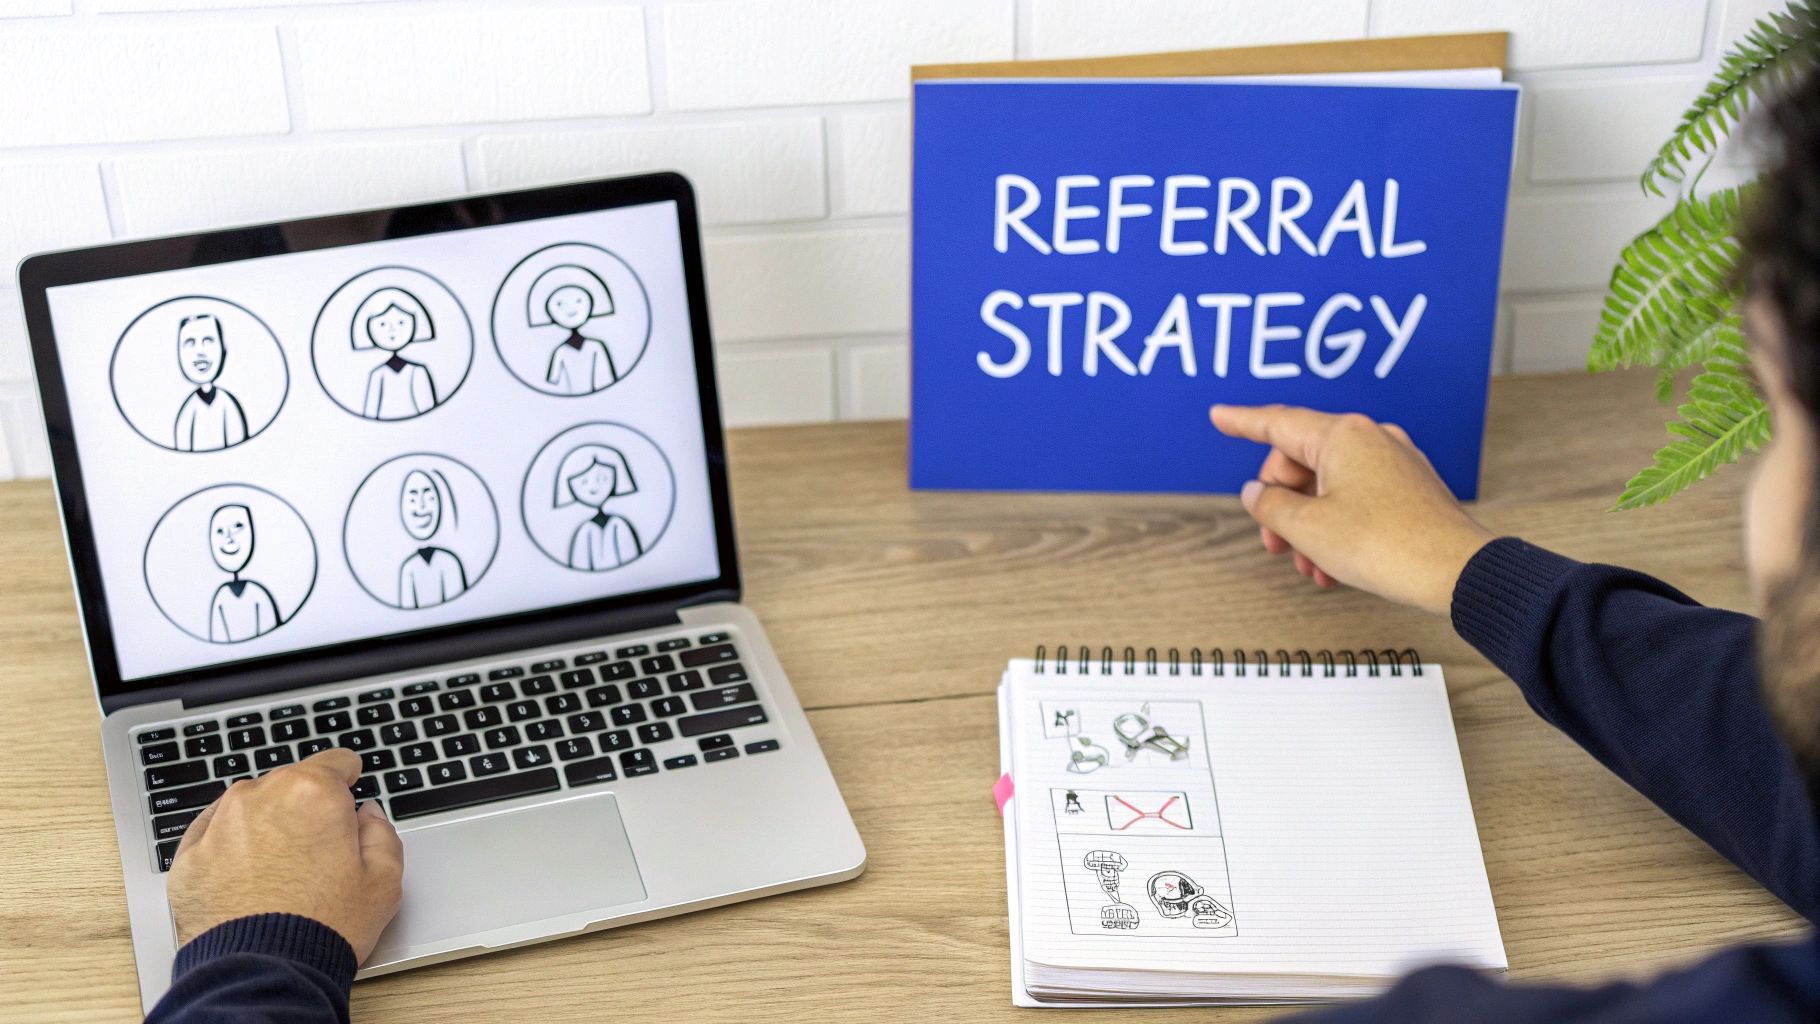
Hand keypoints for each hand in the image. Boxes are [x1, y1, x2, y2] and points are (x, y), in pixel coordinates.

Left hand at [168, 748, 404, 961]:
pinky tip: (249, 878)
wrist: (261, 972)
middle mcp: (260, 796)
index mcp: (313, 792)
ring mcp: (218, 824)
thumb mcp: (384, 881)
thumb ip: (382, 833)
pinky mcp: (188, 856)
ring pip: (250, 807)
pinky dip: (231, 848)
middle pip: (291, 784)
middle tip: (318, 852)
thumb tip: (367, 817)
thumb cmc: (323, 927)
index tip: (348, 790)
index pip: (336, 762)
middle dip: (305, 809)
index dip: (348, 779)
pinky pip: (214, 836)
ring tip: (280, 871)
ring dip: (266, 825)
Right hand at [1209, 404, 1494, 614]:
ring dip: (1309, 525)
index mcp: (1343, 436)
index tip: (1219, 416)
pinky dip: (1337, 526)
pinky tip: (1335, 565)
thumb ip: (1270, 505)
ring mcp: (1395, 463)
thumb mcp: (1308, 528)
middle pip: (1301, 463)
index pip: (1278, 423)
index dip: (1242, 422)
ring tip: (1311, 565)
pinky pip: (1357, 499)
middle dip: (1281, 505)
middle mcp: (1372, 439)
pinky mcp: (1409, 489)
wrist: (1455, 572)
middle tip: (1275, 543)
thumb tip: (1256, 493)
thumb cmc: (1389, 545)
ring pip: (1329, 487)